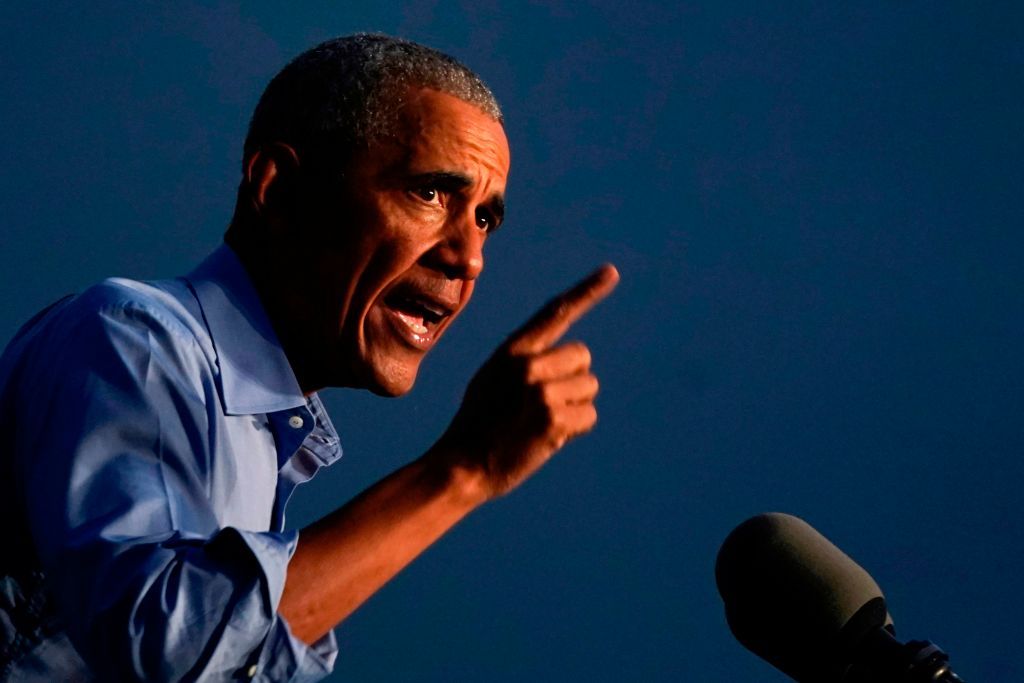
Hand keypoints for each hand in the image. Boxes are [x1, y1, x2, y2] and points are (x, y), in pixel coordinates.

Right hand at [437, 264, 619, 498]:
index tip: (611, 272)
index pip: (556, 312)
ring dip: (574, 408)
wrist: (462, 465)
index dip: (587, 291)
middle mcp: (527, 363)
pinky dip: (574, 430)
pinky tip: (546, 438)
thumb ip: (524, 362)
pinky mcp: (551, 417)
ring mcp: (539, 389)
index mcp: (512, 349)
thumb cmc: (478, 425)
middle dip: (573, 381)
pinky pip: (589, 416)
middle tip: (541, 405)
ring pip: (589, 387)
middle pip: (583, 356)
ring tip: (539, 422)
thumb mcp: (491, 379)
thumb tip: (568, 360)